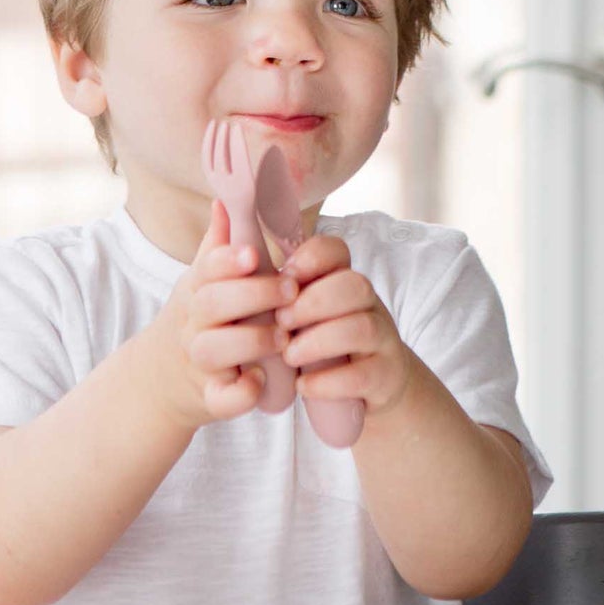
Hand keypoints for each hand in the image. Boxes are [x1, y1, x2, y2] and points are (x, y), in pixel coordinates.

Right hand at [147, 200, 298, 429]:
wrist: (162, 380)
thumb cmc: (199, 322)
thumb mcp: (201, 283)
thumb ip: (217, 245)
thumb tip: (224, 201)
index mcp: (197, 291)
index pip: (206, 269)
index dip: (228, 260)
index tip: (253, 253)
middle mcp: (193, 324)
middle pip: (212, 304)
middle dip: (252, 295)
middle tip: (289, 290)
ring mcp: (199, 362)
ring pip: (213, 349)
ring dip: (250, 341)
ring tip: (283, 337)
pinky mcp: (210, 398)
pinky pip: (222, 399)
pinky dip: (241, 393)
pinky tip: (259, 381)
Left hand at [274, 235, 414, 417]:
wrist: (367, 390)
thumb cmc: (319, 342)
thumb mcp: (299, 310)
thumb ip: (266, 278)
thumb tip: (220, 214)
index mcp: (341, 281)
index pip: (337, 251)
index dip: (312, 258)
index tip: (286, 275)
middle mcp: (367, 305)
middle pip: (354, 285)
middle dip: (313, 302)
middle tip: (282, 321)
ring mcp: (381, 340)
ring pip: (362, 327)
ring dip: (319, 341)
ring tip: (290, 356)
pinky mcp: (384, 376)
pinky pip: (364, 374)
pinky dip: (329, 381)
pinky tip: (304, 386)